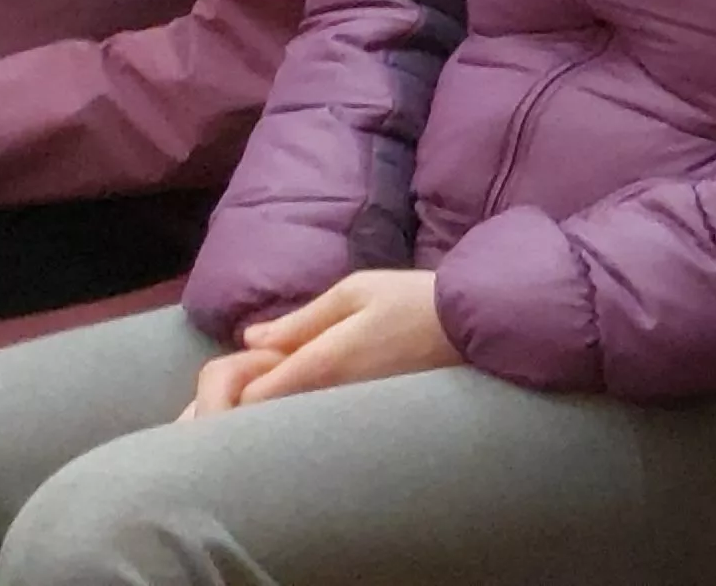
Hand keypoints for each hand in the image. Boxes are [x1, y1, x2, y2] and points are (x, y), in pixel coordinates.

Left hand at [184, 271, 453, 417]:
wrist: (477, 327)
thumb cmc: (415, 300)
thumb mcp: (356, 291)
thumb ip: (300, 319)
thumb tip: (251, 338)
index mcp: (320, 364)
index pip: (250, 399)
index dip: (237, 386)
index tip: (249, 364)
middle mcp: (329, 398)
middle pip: (268, 419)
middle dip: (255, 402)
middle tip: (267, 373)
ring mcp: (349, 413)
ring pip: (295, 424)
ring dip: (282, 407)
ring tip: (296, 377)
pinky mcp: (368, 419)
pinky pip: (321, 422)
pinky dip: (309, 412)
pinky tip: (325, 390)